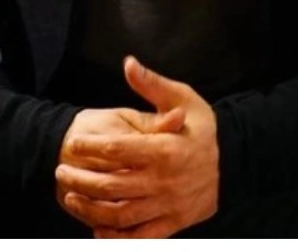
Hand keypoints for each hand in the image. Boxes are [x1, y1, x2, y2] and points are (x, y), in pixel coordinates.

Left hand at [56, 56, 218, 238]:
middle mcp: (163, 181)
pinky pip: (141, 236)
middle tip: (61, 170)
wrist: (236, 164)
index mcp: (164, 150)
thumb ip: (152, 85)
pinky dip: (117, 238)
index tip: (72, 142)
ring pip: (120, 214)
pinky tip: (97, 231)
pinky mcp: (173, 222)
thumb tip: (128, 63)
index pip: (116, 149)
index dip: (90, 146)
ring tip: (70, 196)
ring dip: (90, 209)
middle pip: (111, 185)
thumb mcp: (183, 98)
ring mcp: (167, 205)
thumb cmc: (205, 129)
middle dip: (80, 178)